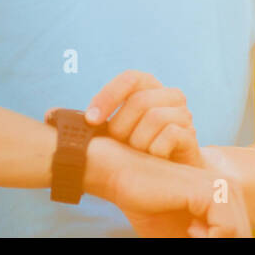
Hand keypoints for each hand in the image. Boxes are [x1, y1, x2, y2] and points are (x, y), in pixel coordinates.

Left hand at [86, 70, 203, 166]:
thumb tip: (63, 115)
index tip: (91, 120)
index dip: (108, 96)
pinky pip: (170, 135)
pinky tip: (153, 158)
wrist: (167, 177)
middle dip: (121, 127)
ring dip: (138, 141)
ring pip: (154, 117)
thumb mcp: (116, 130)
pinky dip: (155, 150)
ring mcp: (184, 114)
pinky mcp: (191, 135)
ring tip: (137, 153)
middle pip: (139, 100)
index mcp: (151, 87)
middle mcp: (171, 95)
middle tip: (119, 144)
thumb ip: (98, 119)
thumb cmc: (136, 149)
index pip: (130, 78)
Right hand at [97, 139, 250, 237]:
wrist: (122, 175)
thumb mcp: (182, 232)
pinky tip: (189, 228)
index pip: (240, 233)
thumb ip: (205, 237)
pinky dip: (209, 238)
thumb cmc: (148, 205)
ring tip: (188, 231)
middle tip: (187, 234)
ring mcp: (224, 188)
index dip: (219, 241)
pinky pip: (227, 230)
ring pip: (237, 234)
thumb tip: (218, 240)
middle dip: (217, 241)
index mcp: (228, 197)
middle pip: (241, 234)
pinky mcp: (211, 191)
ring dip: (212, 240)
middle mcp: (231, 189)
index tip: (191, 234)